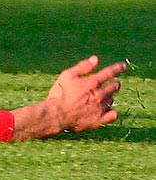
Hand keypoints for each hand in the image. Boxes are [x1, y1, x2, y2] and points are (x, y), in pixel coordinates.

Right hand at [11, 56, 125, 139]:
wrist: (56, 115)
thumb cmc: (59, 94)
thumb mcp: (67, 76)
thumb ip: (82, 67)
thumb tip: (95, 59)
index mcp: (92, 83)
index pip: (110, 73)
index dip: (118, 68)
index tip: (124, 66)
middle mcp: (100, 95)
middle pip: (114, 87)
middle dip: (113, 84)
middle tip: (108, 85)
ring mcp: (101, 108)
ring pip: (112, 99)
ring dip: (108, 97)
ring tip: (98, 99)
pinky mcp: (100, 120)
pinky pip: (113, 114)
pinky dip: (112, 111)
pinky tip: (106, 110)